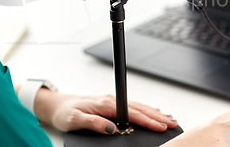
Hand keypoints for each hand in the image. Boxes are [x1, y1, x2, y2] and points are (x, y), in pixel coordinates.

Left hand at [33, 88, 177, 134]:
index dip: (147, 119)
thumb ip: (93, 123)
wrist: (56, 105)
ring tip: (168, 119)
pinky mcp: (110, 104)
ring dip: (154, 113)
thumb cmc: (64, 112)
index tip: (159, 125)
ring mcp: (111, 101)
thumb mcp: (74, 120)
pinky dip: (145, 110)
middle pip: (139, 108)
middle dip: (157, 116)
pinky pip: (132, 106)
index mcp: (104, 104)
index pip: (131, 112)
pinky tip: (152, 113)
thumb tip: (111, 128)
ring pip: (137, 106)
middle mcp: (110, 100)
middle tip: (172, 123)